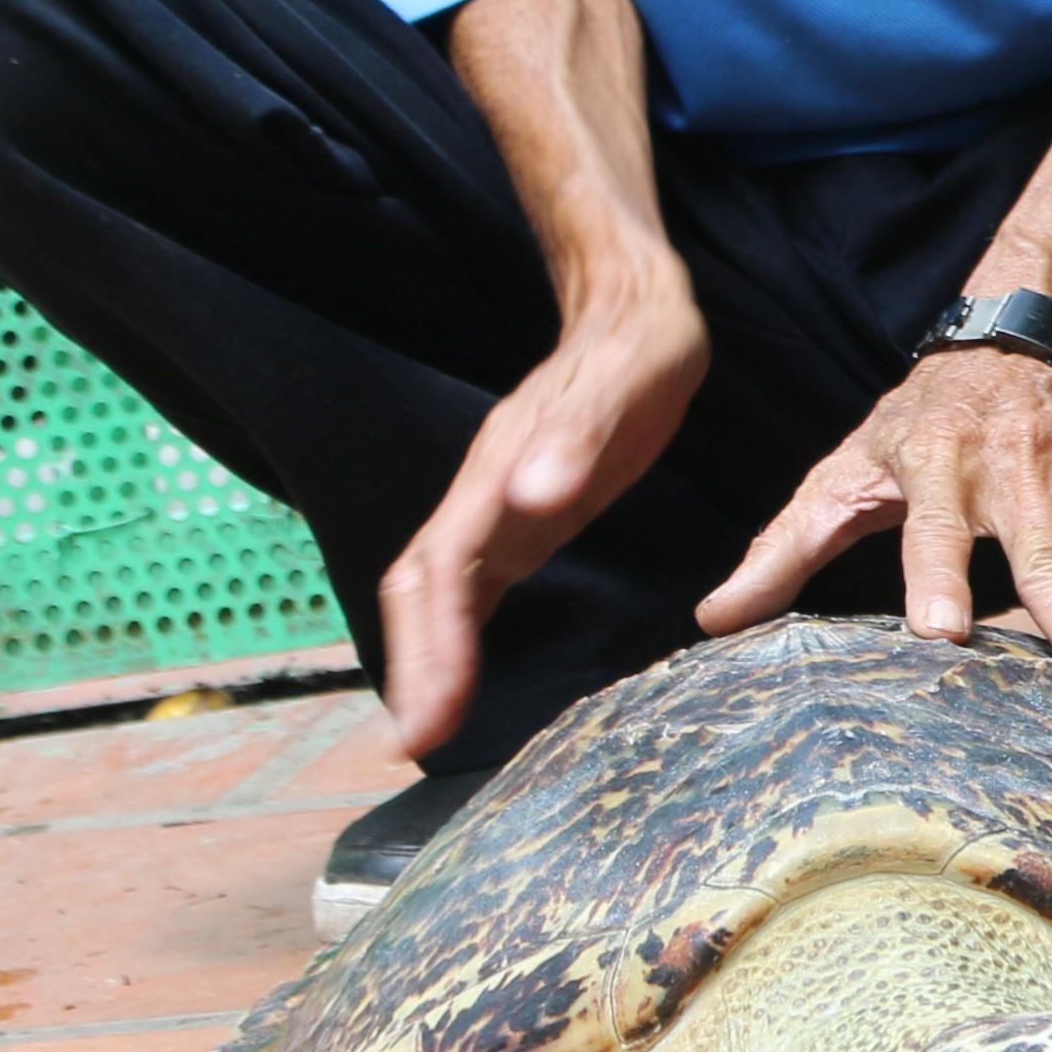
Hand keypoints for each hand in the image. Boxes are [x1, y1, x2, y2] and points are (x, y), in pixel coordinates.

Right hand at [378, 287, 706, 760]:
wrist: (633, 309)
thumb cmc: (638, 347)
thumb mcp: (625, 382)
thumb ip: (578, 437)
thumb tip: (531, 497)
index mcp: (501, 468)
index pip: (445, 566)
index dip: (431, 641)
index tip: (424, 713)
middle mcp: (485, 493)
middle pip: (423, 587)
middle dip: (413, 664)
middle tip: (413, 742)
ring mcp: (497, 508)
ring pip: (437, 593)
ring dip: (425, 660)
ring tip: (421, 731)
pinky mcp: (521, 520)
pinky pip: (470, 590)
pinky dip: (454, 641)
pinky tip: (455, 684)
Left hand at [698, 347, 1051, 700]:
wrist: (1013, 335)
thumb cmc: (918, 424)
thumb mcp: (844, 473)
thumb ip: (784, 550)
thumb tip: (714, 619)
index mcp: (936, 463)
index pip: (934, 525)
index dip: (938, 574)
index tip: (942, 633)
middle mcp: (1019, 460)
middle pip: (1049, 546)